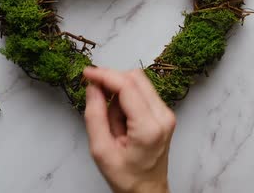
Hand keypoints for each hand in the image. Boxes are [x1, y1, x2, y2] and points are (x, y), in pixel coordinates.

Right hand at [84, 67, 175, 192]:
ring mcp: (166, 114)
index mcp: (149, 128)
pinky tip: (120, 118)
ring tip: (112, 120)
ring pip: (140, 82)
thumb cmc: (126, 177)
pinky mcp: (164, 113)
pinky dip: (127, 97)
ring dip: (119, 91)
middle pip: (136, 78)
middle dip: (112, 80)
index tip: (87, 72)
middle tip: (95, 94)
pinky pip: (143, 92)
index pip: (127, 86)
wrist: (147, 191)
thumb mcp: (101, 150)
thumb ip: (95, 115)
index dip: (105, 75)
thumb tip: (93, 87)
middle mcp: (163, 116)